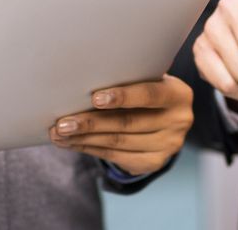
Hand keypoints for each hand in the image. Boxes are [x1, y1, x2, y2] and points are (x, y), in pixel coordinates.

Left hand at [49, 75, 193, 175]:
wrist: (166, 118)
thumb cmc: (147, 89)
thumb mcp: (148, 78)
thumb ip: (129, 77)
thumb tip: (83, 76)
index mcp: (178, 94)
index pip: (149, 95)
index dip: (123, 97)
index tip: (94, 98)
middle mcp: (179, 121)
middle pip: (128, 123)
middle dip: (91, 123)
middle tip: (62, 122)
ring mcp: (169, 145)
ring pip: (118, 142)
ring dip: (84, 138)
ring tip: (58, 133)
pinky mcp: (154, 162)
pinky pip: (116, 156)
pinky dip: (90, 149)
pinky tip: (71, 143)